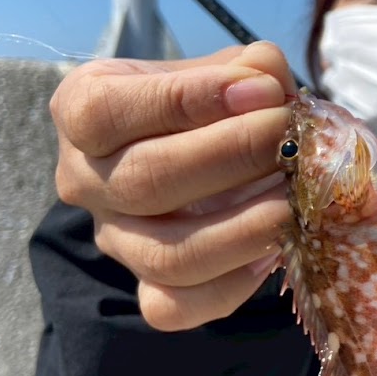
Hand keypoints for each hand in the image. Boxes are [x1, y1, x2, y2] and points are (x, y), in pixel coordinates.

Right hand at [50, 41, 298, 329]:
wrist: (213, 150)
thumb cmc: (214, 101)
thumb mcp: (224, 69)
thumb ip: (250, 68)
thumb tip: (269, 84)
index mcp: (82, 109)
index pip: (106, 112)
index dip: (184, 101)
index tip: (262, 91)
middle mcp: (85, 179)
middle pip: (144, 181)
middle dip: (231, 157)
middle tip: (288, 139)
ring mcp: (115, 239)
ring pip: (166, 255)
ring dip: (242, 228)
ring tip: (293, 199)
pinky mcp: (147, 287)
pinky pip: (177, 307)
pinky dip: (234, 283)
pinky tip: (277, 246)